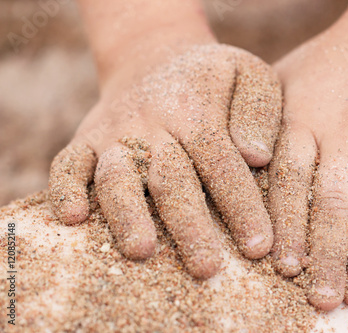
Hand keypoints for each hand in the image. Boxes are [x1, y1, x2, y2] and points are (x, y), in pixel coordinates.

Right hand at [49, 42, 280, 278]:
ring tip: (141, 251)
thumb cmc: (212, 79)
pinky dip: (65, 190)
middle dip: (189, 226)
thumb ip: (258, 112)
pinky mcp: (85, 141)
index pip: (221, 162)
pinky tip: (73, 220)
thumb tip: (258, 156)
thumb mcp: (248, 74)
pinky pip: (68, 165)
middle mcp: (151, 123)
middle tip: (208, 269)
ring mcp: (114, 133)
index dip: (241, 206)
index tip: (259, 246)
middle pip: (171, 179)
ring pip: (118, 177)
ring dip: (127, 214)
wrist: (153, 59)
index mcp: (197, 109)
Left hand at [268, 4, 347, 309]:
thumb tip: (239, 166)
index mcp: (303, 123)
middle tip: (321, 299)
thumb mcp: (286, 80)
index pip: (291, 186)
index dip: (288, 229)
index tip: (284, 269)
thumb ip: (261, 121)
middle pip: (331, 205)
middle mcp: (342, 133)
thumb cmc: (335, 60)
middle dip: (325, 256)